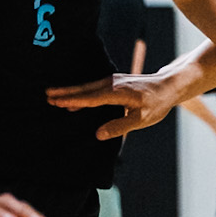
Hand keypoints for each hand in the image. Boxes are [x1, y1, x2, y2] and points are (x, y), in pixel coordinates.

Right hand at [46, 73, 177, 140]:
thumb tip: (98, 134)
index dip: (72, 101)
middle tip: (46, 95)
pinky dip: (81, 92)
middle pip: (84, 89)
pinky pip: (93, 87)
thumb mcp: (141, 119)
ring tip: (54, 96)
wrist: (169, 85)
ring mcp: (113, 81)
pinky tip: (75, 98)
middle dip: (65, 93)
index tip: (56, 101)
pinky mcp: (114, 82)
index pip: (89, 98)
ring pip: (87, 87)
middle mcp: (112, 84)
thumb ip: (120, 127)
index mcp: (116, 93)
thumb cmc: (157, 103)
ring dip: (71, 92)